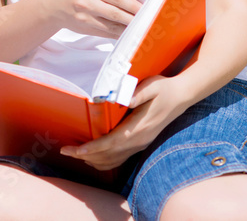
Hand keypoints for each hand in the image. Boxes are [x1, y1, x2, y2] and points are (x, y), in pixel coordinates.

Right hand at [49, 0, 143, 37]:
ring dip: (129, 29)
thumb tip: (135, 4)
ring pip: (113, 27)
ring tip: (143, 30)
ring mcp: (85, 18)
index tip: (149, 11)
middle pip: (117, 15)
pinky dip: (120, 34)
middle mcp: (87, 3)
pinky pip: (107, 33)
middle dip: (135, 20)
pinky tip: (129, 34)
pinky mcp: (86, 29)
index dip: (135, 6)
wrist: (55, 3)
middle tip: (150, 23)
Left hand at [59, 75, 191, 169]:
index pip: (111, 143)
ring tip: (74, 154)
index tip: (76, 150)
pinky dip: (104, 162)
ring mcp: (140, 144)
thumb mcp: (152, 86)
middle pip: (108, 155)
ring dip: (93, 160)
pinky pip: (120, 158)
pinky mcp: (140, 143)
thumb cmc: (164, 88)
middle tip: (65, 151)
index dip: (92, 148)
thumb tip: (123, 99)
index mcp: (138, 128)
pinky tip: (93, 158)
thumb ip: (138, 93)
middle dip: (85, 155)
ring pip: (113, 160)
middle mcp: (138, 140)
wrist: (182, 96)